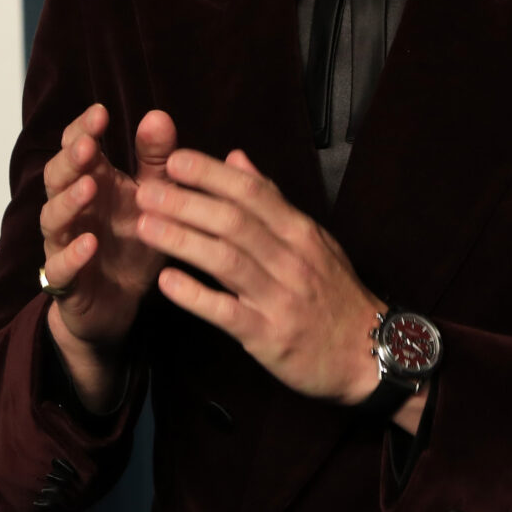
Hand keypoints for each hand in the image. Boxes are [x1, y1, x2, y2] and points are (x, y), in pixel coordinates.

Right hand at [38, 104, 176, 407]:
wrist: (120, 303)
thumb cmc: (133, 242)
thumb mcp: (152, 197)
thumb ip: (156, 160)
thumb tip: (158, 115)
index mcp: (92, 182)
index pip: (76, 147)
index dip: (83, 129)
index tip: (101, 113)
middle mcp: (73, 209)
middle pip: (57, 177)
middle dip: (69, 160)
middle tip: (87, 145)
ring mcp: (64, 244)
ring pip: (52, 218)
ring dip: (68, 201)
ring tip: (88, 187)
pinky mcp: (66, 281)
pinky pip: (60, 266)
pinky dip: (73, 254)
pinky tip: (89, 244)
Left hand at [137, 149, 384, 408]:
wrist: (368, 353)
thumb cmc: (334, 293)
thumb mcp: (312, 239)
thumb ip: (272, 199)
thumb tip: (236, 158)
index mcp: (300, 231)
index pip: (252, 192)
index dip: (212, 174)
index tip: (174, 160)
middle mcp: (291, 258)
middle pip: (234, 222)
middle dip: (187, 203)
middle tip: (146, 191)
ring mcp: (280, 297)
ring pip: (227, 261)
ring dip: (182, 241)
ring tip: (143, 226)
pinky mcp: (269, 336)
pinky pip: (227, 312)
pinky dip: (195, 296)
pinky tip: (165, 283)